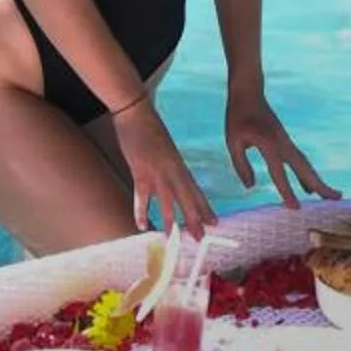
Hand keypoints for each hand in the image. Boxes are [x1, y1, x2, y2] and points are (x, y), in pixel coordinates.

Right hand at [112, 96, 217, 236]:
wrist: (136, 111)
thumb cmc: (149, 126)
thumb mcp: (166, 147)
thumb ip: (170, 165)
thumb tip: (171, 179)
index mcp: (179, 164)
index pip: (195, 190)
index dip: (205, 207)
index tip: (214, 222)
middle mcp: (172, 170)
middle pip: (187, 199)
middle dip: (194, 219)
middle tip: (200, 237)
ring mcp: (156, 171)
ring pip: (167, 200)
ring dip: (171, 220)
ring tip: (173, 238)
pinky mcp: (140, 171)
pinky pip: (142, 196)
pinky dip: (141, 211)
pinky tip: (143, 226)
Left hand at [225, 89, 337, 207]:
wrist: (248, 92)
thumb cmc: (237, 116)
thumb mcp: (232, 141)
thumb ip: (241, 165)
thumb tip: (251, 187)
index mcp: (268, 143)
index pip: (278, 171)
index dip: (286, 190)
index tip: (296, 208)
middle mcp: (282, 143)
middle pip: (304, 168)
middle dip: (320, 185)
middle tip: (337, 199)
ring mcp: (286, 141)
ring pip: (305, 164)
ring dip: (317, 180)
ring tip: (331, 197)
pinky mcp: (285, 141)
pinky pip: (299, 160)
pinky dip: (306, 174)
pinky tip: (309, 187)